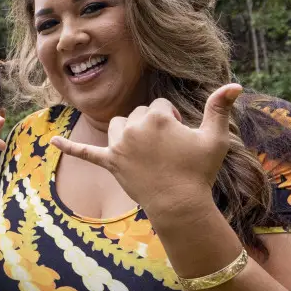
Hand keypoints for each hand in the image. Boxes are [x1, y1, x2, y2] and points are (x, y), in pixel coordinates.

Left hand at [50, 84, 241, 215]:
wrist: (180, 206)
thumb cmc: (199, 171)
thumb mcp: (215, 138)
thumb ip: (220, 108)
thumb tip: (236, 84)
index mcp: (155, 117)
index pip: (160, 106)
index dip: (173, 122)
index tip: (180, 142)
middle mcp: (132, 127)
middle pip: (138, 114)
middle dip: (152, 128)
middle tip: (167, 152)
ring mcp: (118, 146)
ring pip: (118, 126)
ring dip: (127, 133)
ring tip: (144, 151)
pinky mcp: (110, 163)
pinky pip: (86, 152)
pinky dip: (70, 147)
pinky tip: (54, 142)